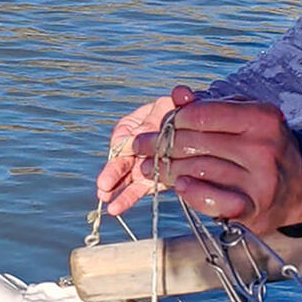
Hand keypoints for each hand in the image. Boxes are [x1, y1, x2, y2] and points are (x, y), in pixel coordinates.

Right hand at [96, 86, 196, 215]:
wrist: (198, 133)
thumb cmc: (186, 115)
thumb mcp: (184, 105)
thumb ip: (182, 100)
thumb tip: (182, 92)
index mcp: (138, 124)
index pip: (126, 133)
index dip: (123, 141)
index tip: (123, 146)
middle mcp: (137, 145)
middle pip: (122, 157)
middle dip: (113, 171)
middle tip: (104, 184)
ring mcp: (143, 163)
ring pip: (126, 176)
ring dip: (116, 188)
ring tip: (106, 200)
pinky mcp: (152, 180)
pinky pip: (137, 190)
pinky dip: (126, 199)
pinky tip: (115, 209)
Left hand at [132, 98, 301, 233]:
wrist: (298, 189)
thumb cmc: (262, 147)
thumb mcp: (244, 120)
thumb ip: (211, 107)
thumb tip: (178, 93)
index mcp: (260, 118)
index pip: (201, 115)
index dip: (172, 121)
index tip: (156, 127)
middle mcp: (262, 147)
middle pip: (194, 143)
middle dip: (160, 145)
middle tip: (140, 148)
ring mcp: (259, 180)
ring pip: (196, 170)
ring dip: (165, 169)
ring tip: (148, 168)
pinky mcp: (252, 208)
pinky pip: (210, 199)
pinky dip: (190, 193)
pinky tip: (178, 186)